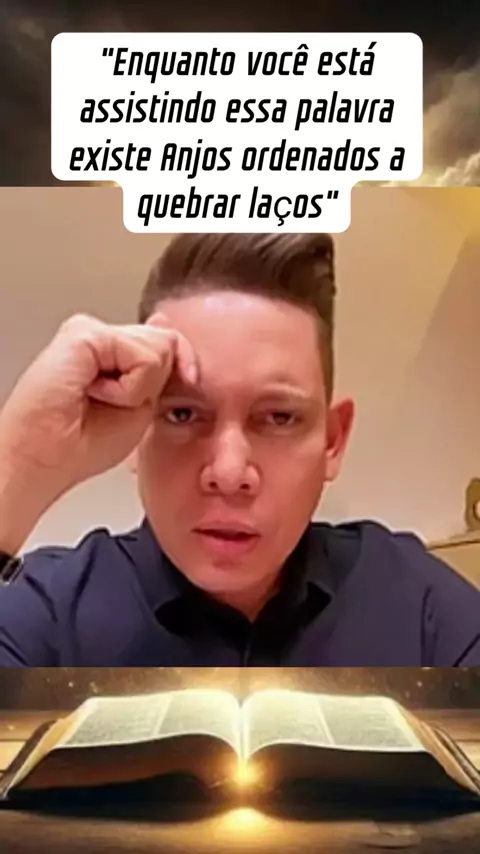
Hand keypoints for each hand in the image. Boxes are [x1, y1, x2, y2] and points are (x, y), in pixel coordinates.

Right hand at [0, 312, 196, 508]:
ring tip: (102, 398)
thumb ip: (156, 367)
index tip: (167, 394)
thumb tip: (162, 322)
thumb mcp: (139, 405)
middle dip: (154, 384)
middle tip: (115, 405)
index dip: (180, 368)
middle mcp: (101, 337)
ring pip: (160, 348)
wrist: (46, 458)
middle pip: (167, 342)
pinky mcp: (85, 333)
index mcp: (113, 353)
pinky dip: (129, 390)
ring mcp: (91, 332)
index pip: (166, 342)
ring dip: (139, 390)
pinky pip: (144, 359)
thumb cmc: (82, 444)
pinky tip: (95, 393)